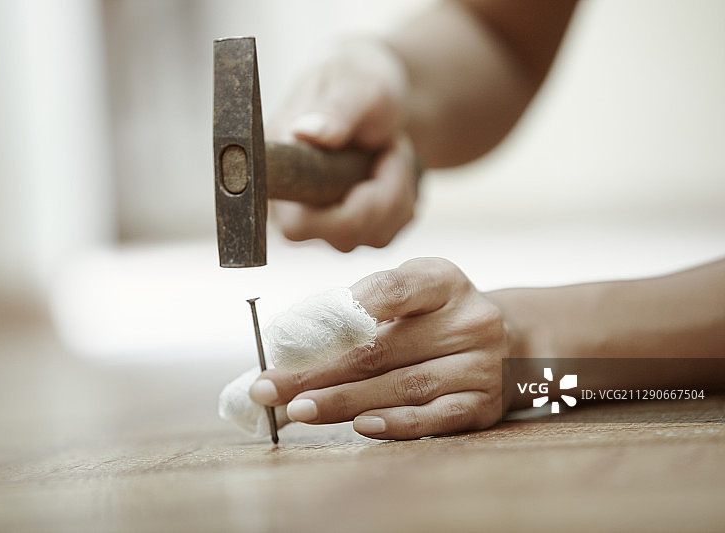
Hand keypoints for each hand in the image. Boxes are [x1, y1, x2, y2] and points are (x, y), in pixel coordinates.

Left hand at [249, 258, 508, 439]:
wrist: (509, 341)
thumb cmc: (438, 316)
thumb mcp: (414, 291)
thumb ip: (365, 306)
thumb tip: (296, 343)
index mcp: (444, 281)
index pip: (391, 289)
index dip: (338, 312)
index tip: (290, 335)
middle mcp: (469, 320)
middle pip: (382, 348)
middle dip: (316, 371)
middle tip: (270, 386)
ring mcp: (480, 364)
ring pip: (401, 386)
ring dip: (341, 402)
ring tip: (297, 410)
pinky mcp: (483, 404)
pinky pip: (433, 417)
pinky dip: (393, 423)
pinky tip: (357, 426)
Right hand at [267, 39, 419, 251]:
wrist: (377, 93)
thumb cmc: (357, 80)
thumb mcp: (355, 85)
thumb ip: (336, 109)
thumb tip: (307, 132)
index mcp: (278, 173)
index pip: (297, 226)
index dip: (342, 208)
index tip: (373, 159)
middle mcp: (294, 208)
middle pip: (344, 236)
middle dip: (384, 192)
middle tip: (392, 147)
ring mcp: (324, 224)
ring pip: (374, 236)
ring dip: (398, 190)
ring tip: (391, 149)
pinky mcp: (352, 229)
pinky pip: (390, 232)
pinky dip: (405, 198)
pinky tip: (393, 167)